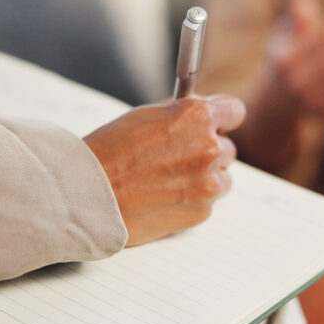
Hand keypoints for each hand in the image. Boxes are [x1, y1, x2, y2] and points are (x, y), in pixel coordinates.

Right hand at [84, 95, 244, 245]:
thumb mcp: (146, 116)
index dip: (224, 119)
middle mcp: (209, 148)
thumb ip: (180, 115)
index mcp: (197, 116)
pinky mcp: (201, 212)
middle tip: (180, 159)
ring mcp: (208, 183)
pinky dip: (191, 202)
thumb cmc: (109, 152)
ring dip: (204, 179)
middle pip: (227, 148)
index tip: (219, 124)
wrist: (89, 194)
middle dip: (208, 152)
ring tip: (168, 181)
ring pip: (222, 179)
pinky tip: (163, 198)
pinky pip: (207, 203)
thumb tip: (199, 116)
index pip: (234, 111)